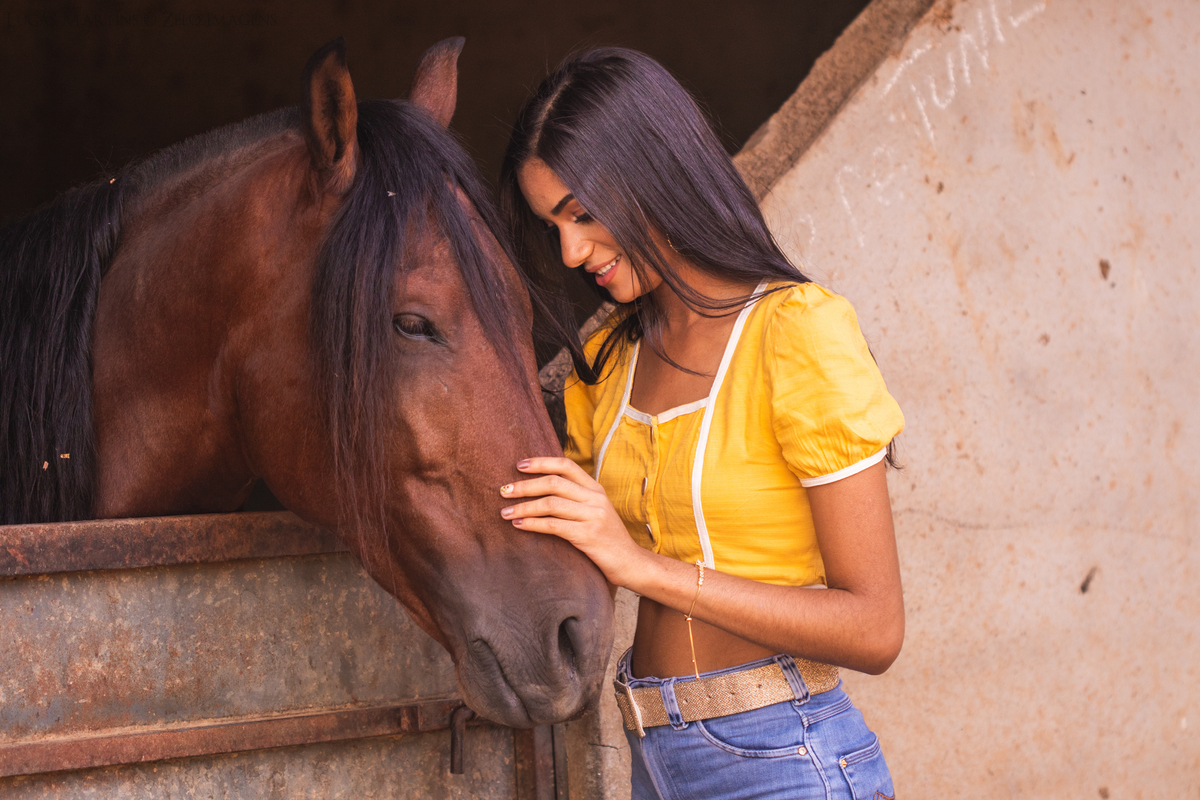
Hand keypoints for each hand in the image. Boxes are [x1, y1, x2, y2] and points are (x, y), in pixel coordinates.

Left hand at [500, 457, 642, 585]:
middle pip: (554, 483)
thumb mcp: (595, 512)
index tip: (519, 465)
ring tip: (505, 512)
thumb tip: (541, 490)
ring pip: (551, 503)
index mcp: (596, 489)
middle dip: (524, 486)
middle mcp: (595, 498)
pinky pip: (554, 525)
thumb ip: (575, 499)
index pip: (566, 465)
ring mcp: (593, 516)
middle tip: (503, 490)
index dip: (541, 462)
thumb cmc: (607, 539)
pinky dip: (533, 523)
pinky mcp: (588, 535)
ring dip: (524, 506)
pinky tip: (519, 525)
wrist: (631, 563)